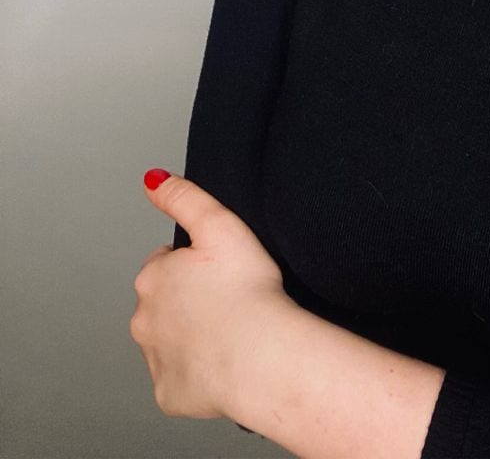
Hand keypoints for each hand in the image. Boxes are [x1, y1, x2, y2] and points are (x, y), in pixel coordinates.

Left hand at [130, 169, 291, 418]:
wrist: (262, 356)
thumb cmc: (247, 291)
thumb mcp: (220, 224)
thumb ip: (184, 197)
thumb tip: (154, 180)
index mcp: (153, 278)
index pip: (165, 263)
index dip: (194, 263)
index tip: (220, 270)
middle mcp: (144, 320)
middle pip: (163, 303)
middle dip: (187, 300)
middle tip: (227, 299)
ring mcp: (155, 360)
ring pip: (169, 341)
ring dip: (191, 335)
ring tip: (230, 330)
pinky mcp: (169, 394)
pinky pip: (180, 380)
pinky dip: (198, 372)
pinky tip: (225, 361)